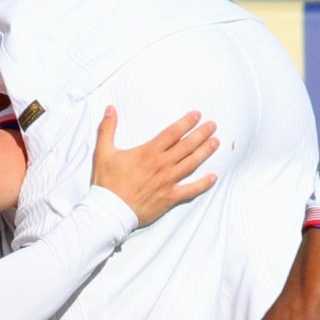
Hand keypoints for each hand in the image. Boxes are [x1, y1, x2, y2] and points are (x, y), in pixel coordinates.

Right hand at [91, 107, 217, 226]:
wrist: (110, 210)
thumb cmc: (107, 182)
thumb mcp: (103, 152)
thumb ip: (107, 128)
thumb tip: (110, 109)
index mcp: (148, 153)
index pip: (172, 133)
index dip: (186, 123)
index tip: (197, 115)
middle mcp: (162, 165)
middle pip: (186, 146)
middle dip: (201, 134)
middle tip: (213, 125)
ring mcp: (168, 182)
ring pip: (192, 164)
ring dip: (205, 152)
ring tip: (216, 142)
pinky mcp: (170, 197)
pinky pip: (191, 190)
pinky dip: (203, 184)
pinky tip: (213, 177)